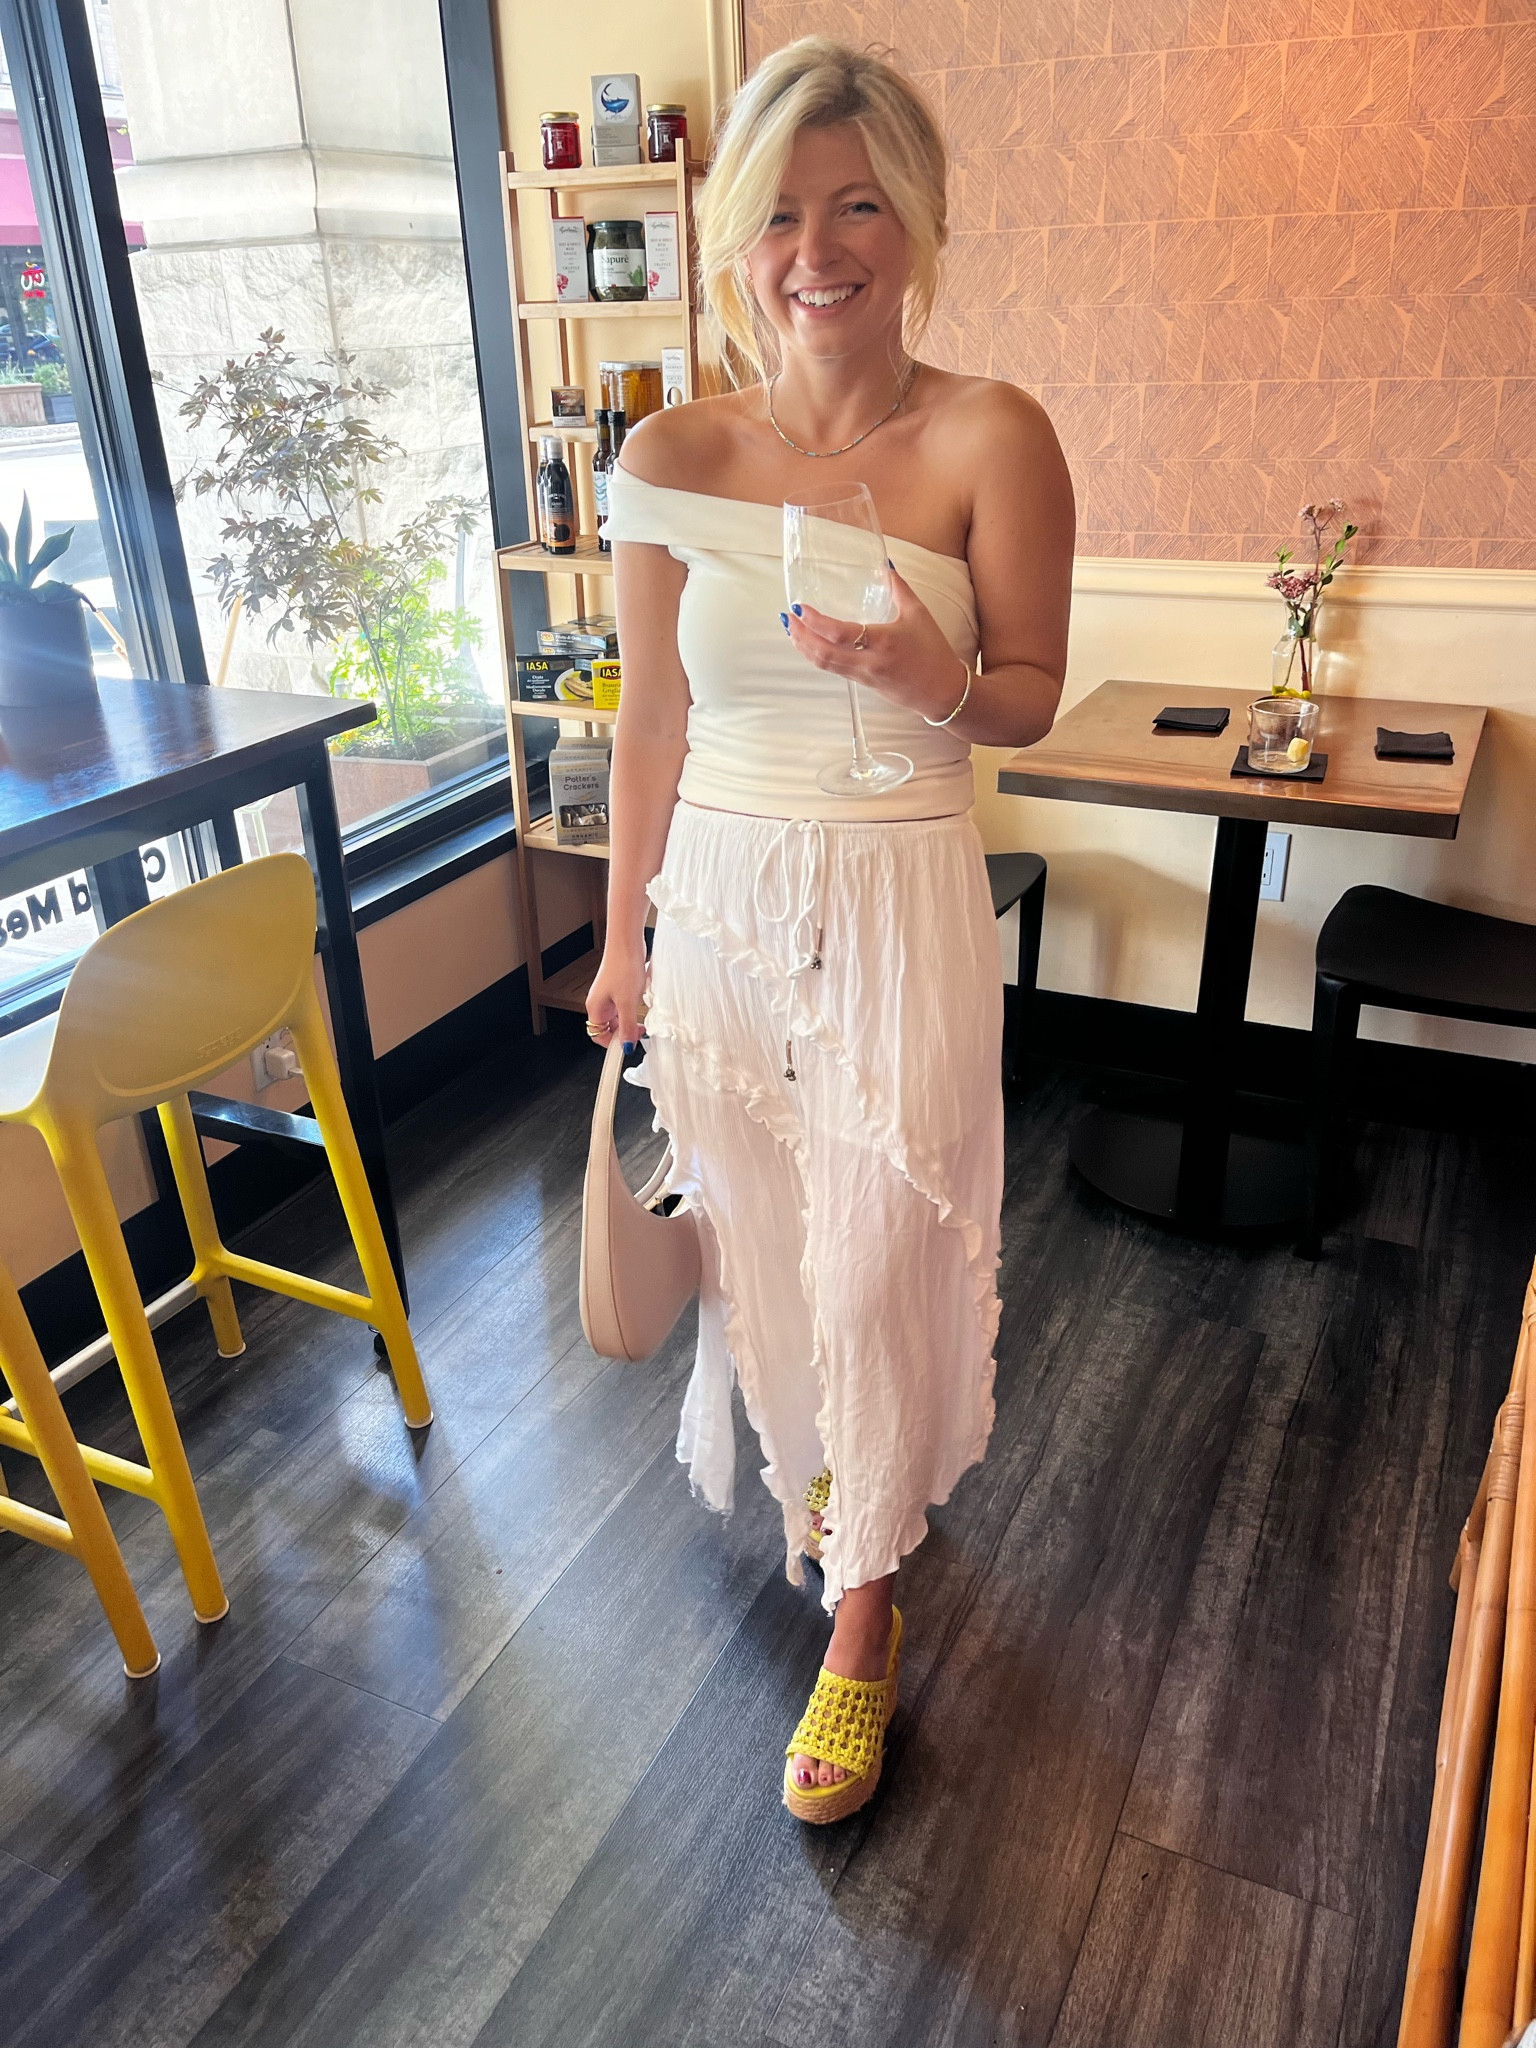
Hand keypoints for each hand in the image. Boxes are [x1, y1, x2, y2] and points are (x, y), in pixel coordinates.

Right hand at [586, 938, 646, 1051]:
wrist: (627, 942)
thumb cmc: (623, 966)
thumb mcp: (627, 1002)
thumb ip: (627, 1026)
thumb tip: (626, 1045)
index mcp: (594, 1007)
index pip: (598, 1036)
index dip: (613, 1044)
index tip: (628, 1048)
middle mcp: (599, 1002)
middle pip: (609, 1028)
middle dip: (625, 1031)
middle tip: (641, 1031)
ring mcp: (608, 994)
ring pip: (618, 1016)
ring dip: (631, 1019)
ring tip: (642, 1013)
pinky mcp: (618, 987)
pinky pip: (624, 1005)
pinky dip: (633, 1007)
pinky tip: (642, 1001)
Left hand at [781, 559, 967, 723]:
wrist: (943, 692)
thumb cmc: (934, 652)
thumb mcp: (919, 614)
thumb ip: (899, 588)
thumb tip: (885, 565)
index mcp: (883, 642)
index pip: (840, 634)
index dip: (815, 622)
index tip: (800, 608)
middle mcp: (869, 662)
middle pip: (824, 654)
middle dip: (800, 637)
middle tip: (788, 619)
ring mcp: (864, 676)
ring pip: (825, 665)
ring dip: (804, 648)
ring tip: (792, 631)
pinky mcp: (864, 684)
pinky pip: (835, 670)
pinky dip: (818, 657)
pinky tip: (810, 645)